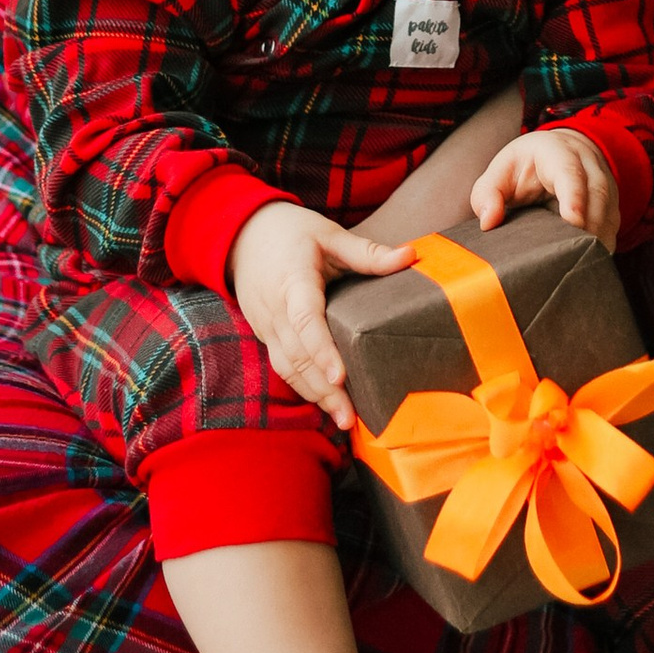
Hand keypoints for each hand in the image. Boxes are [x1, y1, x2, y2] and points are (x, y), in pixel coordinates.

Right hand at [229, 203, 414, 430]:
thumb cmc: (292, 232)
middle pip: (298, 355)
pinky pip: (282, 366)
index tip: (340, 376)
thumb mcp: (329, 234)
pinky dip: (303, 387)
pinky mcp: (264, 335)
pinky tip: (326, 404)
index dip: (321, 350)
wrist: (243, 236)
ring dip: (314, 395)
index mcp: (293, 281)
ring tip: (343, 420)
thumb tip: (410, 256)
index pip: (304, 320)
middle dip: (323, 389)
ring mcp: (266, 326)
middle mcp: (275, 310)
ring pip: (288, 368)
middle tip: (350, 416)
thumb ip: (367, 252)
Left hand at [470, 123, 621, 252]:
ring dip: (596, 240)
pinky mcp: (611, 207)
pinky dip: (601, 248)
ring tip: (577, 264)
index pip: (570, 173)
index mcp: (556, 153)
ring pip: (609, 214)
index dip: (574, 196)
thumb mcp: (499, 172)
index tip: (573, 220)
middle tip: (572, 254)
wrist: (558, 154)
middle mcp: (588, 166)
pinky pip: (613, 229)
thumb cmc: (525, 167)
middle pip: (597, 195)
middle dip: (589, 226)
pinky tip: (585, 264)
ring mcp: (605, 186)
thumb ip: (486, 194)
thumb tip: (489, 222)